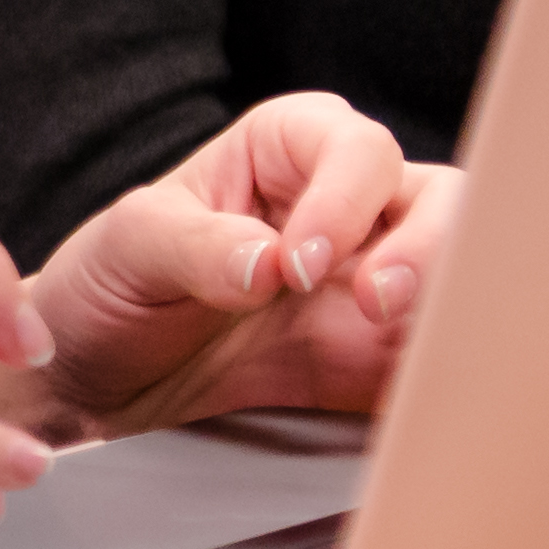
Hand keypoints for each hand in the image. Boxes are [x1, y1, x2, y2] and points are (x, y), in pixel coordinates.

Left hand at [11, 93, 460, 442]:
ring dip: (448, 307)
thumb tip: (267, 263)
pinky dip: (440, 378)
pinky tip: (420, 400)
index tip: (300, 261)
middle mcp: (346, 210)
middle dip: (428, 245)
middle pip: (438, 201)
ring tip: (404, 345)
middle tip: (375, 300)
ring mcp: (369, 287)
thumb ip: (198, 245)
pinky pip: (430, 363)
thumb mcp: (130, 246)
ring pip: (456, 277)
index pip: (354, 148)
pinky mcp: (373, 364)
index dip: (344, 197)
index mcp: (288, 151)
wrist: (92, 389)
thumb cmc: (109, 286)